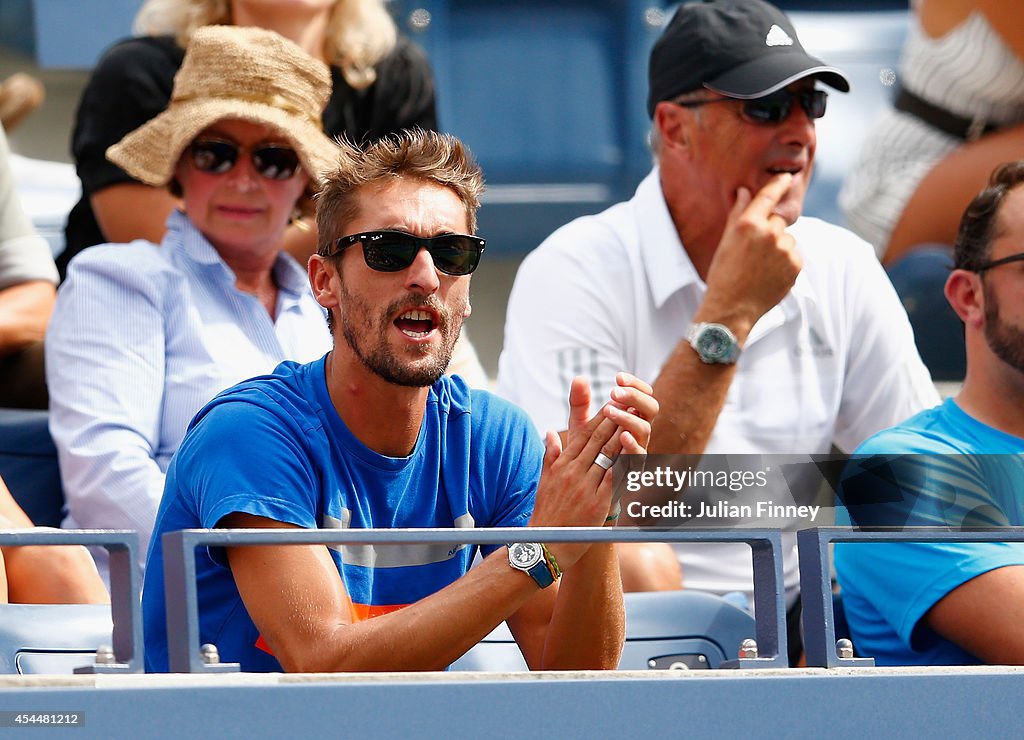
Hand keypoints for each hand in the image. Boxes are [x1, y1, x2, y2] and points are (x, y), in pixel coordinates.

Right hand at [529, 375, 656, 568]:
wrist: (545, 544)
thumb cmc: (546, 513)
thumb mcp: (544, 480)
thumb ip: (549, 455)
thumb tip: (550, 432)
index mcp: (561, 465)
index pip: (582, 436)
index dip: (598, 418)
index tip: (611, 404)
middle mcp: (572, 472)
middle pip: (597, 441)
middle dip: (615, 420)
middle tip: (629, 404)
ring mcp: (584, 487)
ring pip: (607, 455)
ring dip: (623, 436)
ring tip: (636, 420)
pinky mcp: (596, 503)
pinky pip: (614, 478)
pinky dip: (625, 463)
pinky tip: (636, 450)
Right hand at [700, 173, 802, 336]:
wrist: (732, 308)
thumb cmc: (723, 275)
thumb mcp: (725, 242)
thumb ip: (738, 213)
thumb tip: (745, 191)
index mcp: (748, 225)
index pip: (768, 197)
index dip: (778, 184)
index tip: (786, 177)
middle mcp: (769, 234)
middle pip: (777, 221)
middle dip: (769, 230)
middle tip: (754, 251)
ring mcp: (785, 249)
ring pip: (787, 239)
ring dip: (779, 247)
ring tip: (761, 266)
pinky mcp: (796, 265)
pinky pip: (794, 254)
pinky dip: (785, 261)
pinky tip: (770, 273)